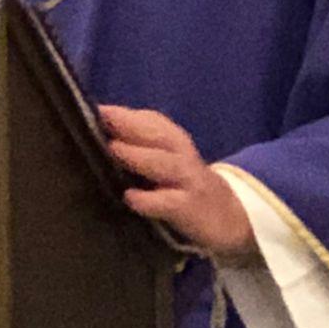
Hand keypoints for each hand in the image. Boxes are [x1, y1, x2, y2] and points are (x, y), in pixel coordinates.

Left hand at [99, 104, 259, 262]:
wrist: (230, 218)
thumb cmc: (184, 187)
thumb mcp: (169, 162)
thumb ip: (143, 148)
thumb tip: (101, 134)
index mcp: (176, 143)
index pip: (154, 122)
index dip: (127, 114)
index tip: (98, 109)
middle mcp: (184, 157)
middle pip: (161, 136)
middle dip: (132, 125)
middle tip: (102, 119)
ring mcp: (190, 183)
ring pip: (168, 164)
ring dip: (141, 155)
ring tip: (114, 149)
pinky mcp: (192, 209)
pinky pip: (171, 202)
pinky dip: (151, 200)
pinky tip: (131, 198)